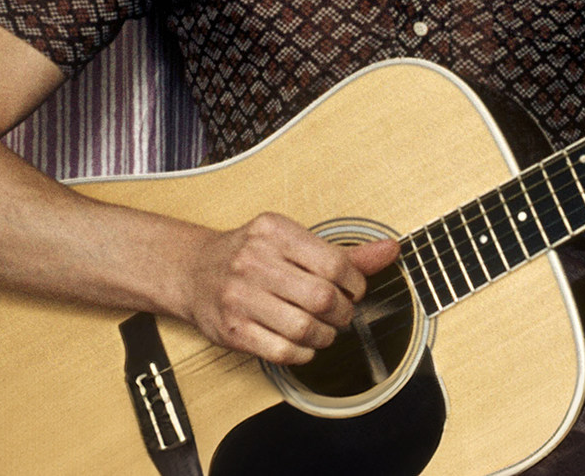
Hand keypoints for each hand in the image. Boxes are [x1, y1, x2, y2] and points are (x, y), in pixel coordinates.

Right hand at [177, 212, 399, 365]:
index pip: (334, 263)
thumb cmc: (251, 255)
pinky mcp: (232, 329)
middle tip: (341, 314)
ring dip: (325, 336)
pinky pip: (281, 351)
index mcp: (275, 231)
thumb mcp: (293, 242)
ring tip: (324, 331)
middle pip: (322, 298)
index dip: (355, 285)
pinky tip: (303, 345)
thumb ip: (344, 252)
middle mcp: (254, 260)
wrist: (193, 271)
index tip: (354, 291)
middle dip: (342, 313)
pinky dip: (303, 353)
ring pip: (304, 328)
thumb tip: (391, 250)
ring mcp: (239, 296)